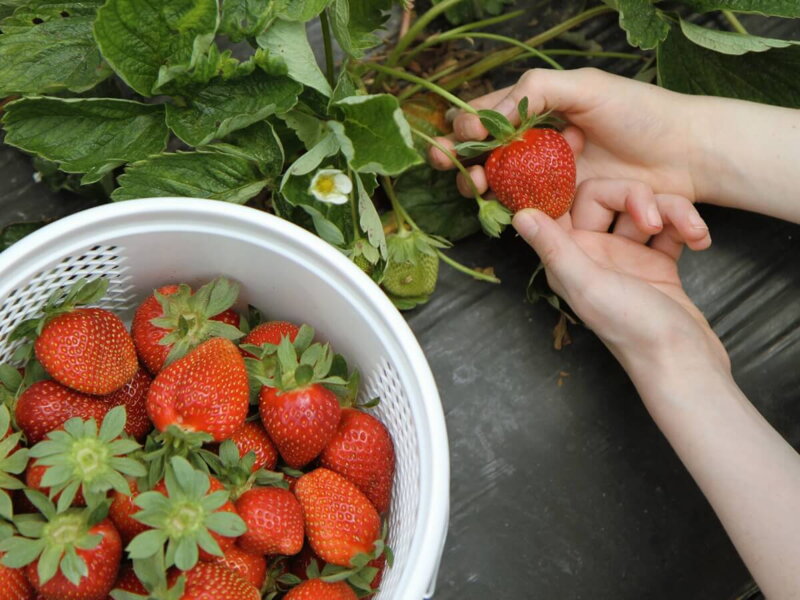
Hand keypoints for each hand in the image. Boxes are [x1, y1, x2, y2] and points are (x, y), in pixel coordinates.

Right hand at [429, 68, 704, 204]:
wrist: (685, 153)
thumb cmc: (640, 112)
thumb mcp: (585, 86)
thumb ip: (536, 90)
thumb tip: (491, 115)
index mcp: (539, 108)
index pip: (488, 113)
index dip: (469, 123)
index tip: (470, 131)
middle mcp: (537, 143)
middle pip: (483, 151)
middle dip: (459, 156)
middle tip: (446, 162)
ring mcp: (548, 176)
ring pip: (497, 181)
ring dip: (475, 181)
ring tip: (473, 183)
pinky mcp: (562, 206)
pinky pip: (524, 207)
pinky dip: (504, 206)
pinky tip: (495, 201)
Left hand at [513, 177, 727, 376]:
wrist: (686, 362)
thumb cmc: (633, 329)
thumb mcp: (587, 284)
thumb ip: (554, 248)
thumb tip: (519, 215)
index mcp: (568, 257)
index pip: (559, 204)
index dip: (563, 181)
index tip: (576, 149)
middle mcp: (593, 253)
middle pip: (606, 197)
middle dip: (636, 197)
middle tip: (654, 219)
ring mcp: (626, 257)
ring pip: (642, 208)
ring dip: (672, 211)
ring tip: (693, 234)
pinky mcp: (658, 262)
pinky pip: (668, 226)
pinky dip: (686, 227)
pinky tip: (700, 241)